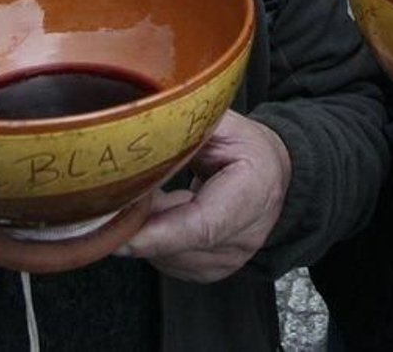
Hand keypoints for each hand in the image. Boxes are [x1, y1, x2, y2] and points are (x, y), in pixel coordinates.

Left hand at [117, 110, 292, 281]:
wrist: (271, 172)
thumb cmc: (245, 146)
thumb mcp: (219, 124)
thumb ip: (182, 133)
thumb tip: (135, 138)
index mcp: (254, 189)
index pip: (203, 225)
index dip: (159, 233)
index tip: (121, 234)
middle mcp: (247, 234)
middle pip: (179, 245)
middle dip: (141, 225)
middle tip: (120, 197)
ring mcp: (231, 258)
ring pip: (169, 257)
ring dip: (148, 232)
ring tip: (152, 197)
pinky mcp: (213, 269)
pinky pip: (170, 263)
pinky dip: (156, 241)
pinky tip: (161, 215)